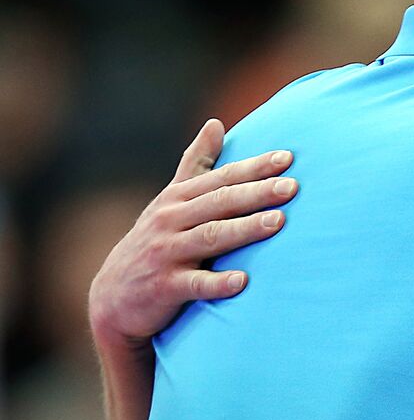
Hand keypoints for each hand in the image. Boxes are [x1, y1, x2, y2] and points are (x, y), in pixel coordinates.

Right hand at [88, 119, 296, 346]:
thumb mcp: (171, 200)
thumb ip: (195, 164)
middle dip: (256, 193)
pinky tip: (243, 281)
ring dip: (244, 229)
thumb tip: (216, 122)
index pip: (222, 178)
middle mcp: (171, 220)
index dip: (254, 168)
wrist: (114, 297)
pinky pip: (195, 284)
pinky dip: (218, 283)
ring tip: (278, 222)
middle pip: (219, 203)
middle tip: (292, 187)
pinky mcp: (164, 287)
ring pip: (210, 237)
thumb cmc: (156, 242)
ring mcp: (167, 253)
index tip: (287, 158)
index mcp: (178, 198)